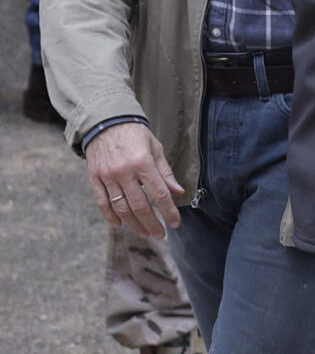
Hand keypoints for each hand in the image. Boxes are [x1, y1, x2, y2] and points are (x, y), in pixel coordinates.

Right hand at [85, 123, 184, 239]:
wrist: (105, 121)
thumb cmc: (135, 134)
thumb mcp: (155, 148)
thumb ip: (165, 172)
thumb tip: (178, 192)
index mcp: (143, 162)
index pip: (159, 193)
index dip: (168, 211)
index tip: (175, 223)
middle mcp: (124, 171)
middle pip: (139, 205)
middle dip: (151, 223)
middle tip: (160, 235)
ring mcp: (107, 176)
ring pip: (121, 208)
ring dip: (133, 224)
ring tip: (144, 233)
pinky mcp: (94, 178)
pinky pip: (102, 203)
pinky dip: (110, 216)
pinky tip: (120, 225)